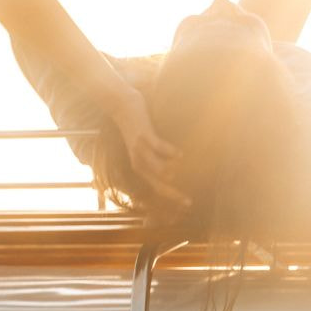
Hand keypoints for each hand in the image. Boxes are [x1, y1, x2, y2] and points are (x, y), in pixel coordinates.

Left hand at [112, 90, 190, 208]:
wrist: (121, 106)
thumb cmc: (137, 125)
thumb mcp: (144, 146)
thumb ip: (156, 157)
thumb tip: (175, 167)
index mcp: (139, 167)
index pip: (157, 188)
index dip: (172, 198)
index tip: (187, 204)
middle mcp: (138, 163)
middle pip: (158, 185)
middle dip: (174, 195)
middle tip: (189, 202)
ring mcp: (140, 150)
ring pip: (160, 170)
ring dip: (174, 171)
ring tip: (187, 168)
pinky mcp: (143, 136)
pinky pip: (160, 148)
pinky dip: (172, 152)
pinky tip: (181, 153)